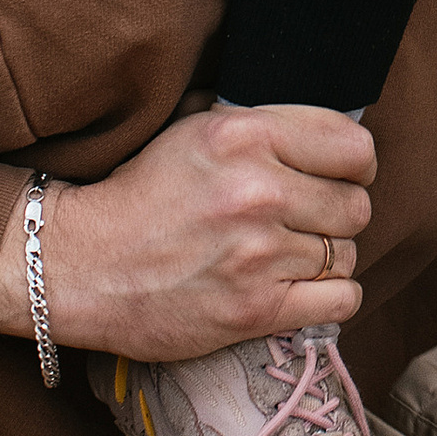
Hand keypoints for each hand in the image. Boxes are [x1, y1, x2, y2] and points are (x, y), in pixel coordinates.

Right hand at [0, 104, 377, 366]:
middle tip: (303, 222)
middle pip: (356, 205)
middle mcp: (258, 191)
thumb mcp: (197, 130)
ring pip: (347, 254)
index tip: (335, 177)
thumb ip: (266, 126)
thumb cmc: (142, 194)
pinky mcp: (255, 309)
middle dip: (337, 214)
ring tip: (286, 256)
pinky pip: (341, 300)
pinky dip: (330, 298)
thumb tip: (335, 136)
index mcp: (246, 136)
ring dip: (326, 258)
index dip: (353, 166)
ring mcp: (258, 253)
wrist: (80, 264)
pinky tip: (300, 289)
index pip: (355, 148)